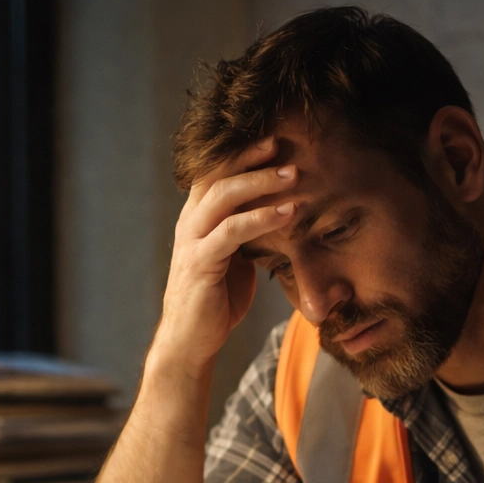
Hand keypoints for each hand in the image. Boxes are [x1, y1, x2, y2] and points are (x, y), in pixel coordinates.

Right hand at [151, 137, 297, 376]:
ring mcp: (192, 241)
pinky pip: (233, 231)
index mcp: (196, 218)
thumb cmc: (216, 301)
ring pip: (224, 197)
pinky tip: (289, 212)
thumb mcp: (235, 259)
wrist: (191, 342)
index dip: (242, 154)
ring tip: (294, 174)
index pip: (216, 173)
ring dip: (261, 182)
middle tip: (284, 146)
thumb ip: (247, 235)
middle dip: (251, 157)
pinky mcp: (201, 262)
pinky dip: (263, 218)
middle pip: (217, 174)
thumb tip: (278, 215)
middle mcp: (189, 223)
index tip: (274, 141)